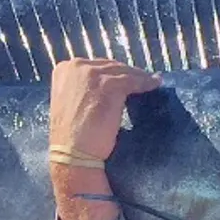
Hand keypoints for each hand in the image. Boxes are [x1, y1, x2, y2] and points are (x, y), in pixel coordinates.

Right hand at [48, 59, 159, 219]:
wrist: (72, 154)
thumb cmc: (71, 136)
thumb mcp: (71, 103)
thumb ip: (84, 89)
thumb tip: (108, 85)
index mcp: (64, 69)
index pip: (95, 66)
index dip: (112, 72)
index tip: (125, 77)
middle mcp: (76, 67)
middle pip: (110, 66)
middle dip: (127, 73)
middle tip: (142, 79)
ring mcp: (92, 74)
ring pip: (123, 72)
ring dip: (139, 77)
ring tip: (152, 81)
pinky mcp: (109, 85)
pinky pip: (132, 80)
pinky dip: (145, 83)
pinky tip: (154, 85)